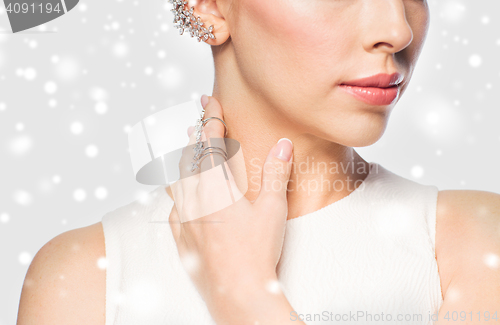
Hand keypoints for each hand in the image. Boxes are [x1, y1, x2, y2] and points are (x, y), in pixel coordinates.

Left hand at [169, 95, 294, 322]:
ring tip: (184, 150)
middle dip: (195, 136)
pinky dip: (175, 192)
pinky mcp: (181, 237)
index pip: (211, 143)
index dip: (210, 119)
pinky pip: (172, 207)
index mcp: (217, 187)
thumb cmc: (256, 251)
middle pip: (190, 158)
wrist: (237, 290)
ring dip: (182, 161)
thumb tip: (283, 144)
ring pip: (177, 180)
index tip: (207, 101)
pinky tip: (177, 195)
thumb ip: (275, 173)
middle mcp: (196, 198)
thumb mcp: (272, 208)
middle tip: (196, 121)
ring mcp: (185, 218)